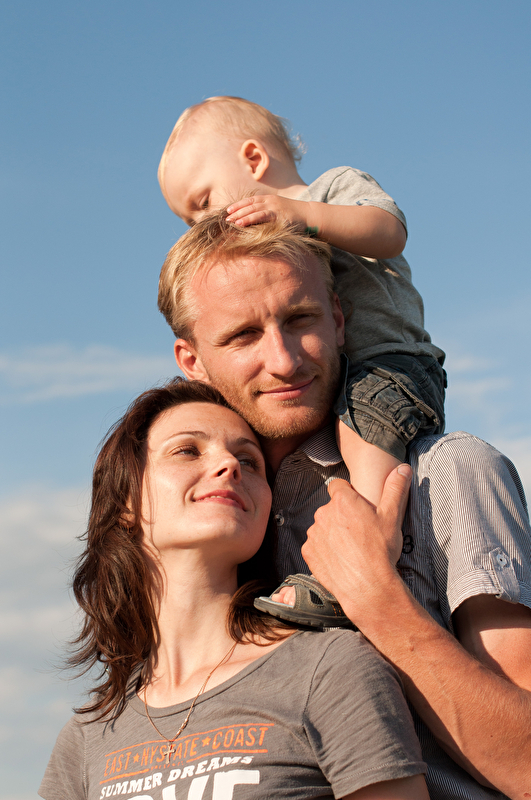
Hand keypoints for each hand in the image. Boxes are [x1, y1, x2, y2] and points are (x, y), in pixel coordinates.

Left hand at [226, 195, 309, 227]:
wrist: (310, 215)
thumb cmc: (295, 216)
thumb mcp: (281, 211)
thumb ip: (269, 214)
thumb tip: (258, 222)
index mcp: (270, 199)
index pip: (251, 200)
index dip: (239, 204)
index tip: (228, 209)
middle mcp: (270, 201)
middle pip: (249, 204)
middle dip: (236, 210)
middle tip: (225, 217)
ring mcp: (274, 207)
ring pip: (253, 210)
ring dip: (240, 215)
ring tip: (230, 221)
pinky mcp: (278, 216)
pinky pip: (261, 217)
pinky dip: (249, 219)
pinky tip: (241, 224)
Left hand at [301, 465, 411, 619]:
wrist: (369, 587)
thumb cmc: (381, 551)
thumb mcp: (392, 517)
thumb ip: (395, 489)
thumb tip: (403, 468)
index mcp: (342, 500)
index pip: (339, 486)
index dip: (349, 495)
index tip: (359, 509)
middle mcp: (323, 513)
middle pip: (331, 508)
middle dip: (341, 516)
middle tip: (360, 533)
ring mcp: (313, 533)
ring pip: (322, 527)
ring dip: (332, 533)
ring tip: (351, 549)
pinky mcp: (308, 552)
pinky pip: (315, 546)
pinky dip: (324, 550)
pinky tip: (341, 559)